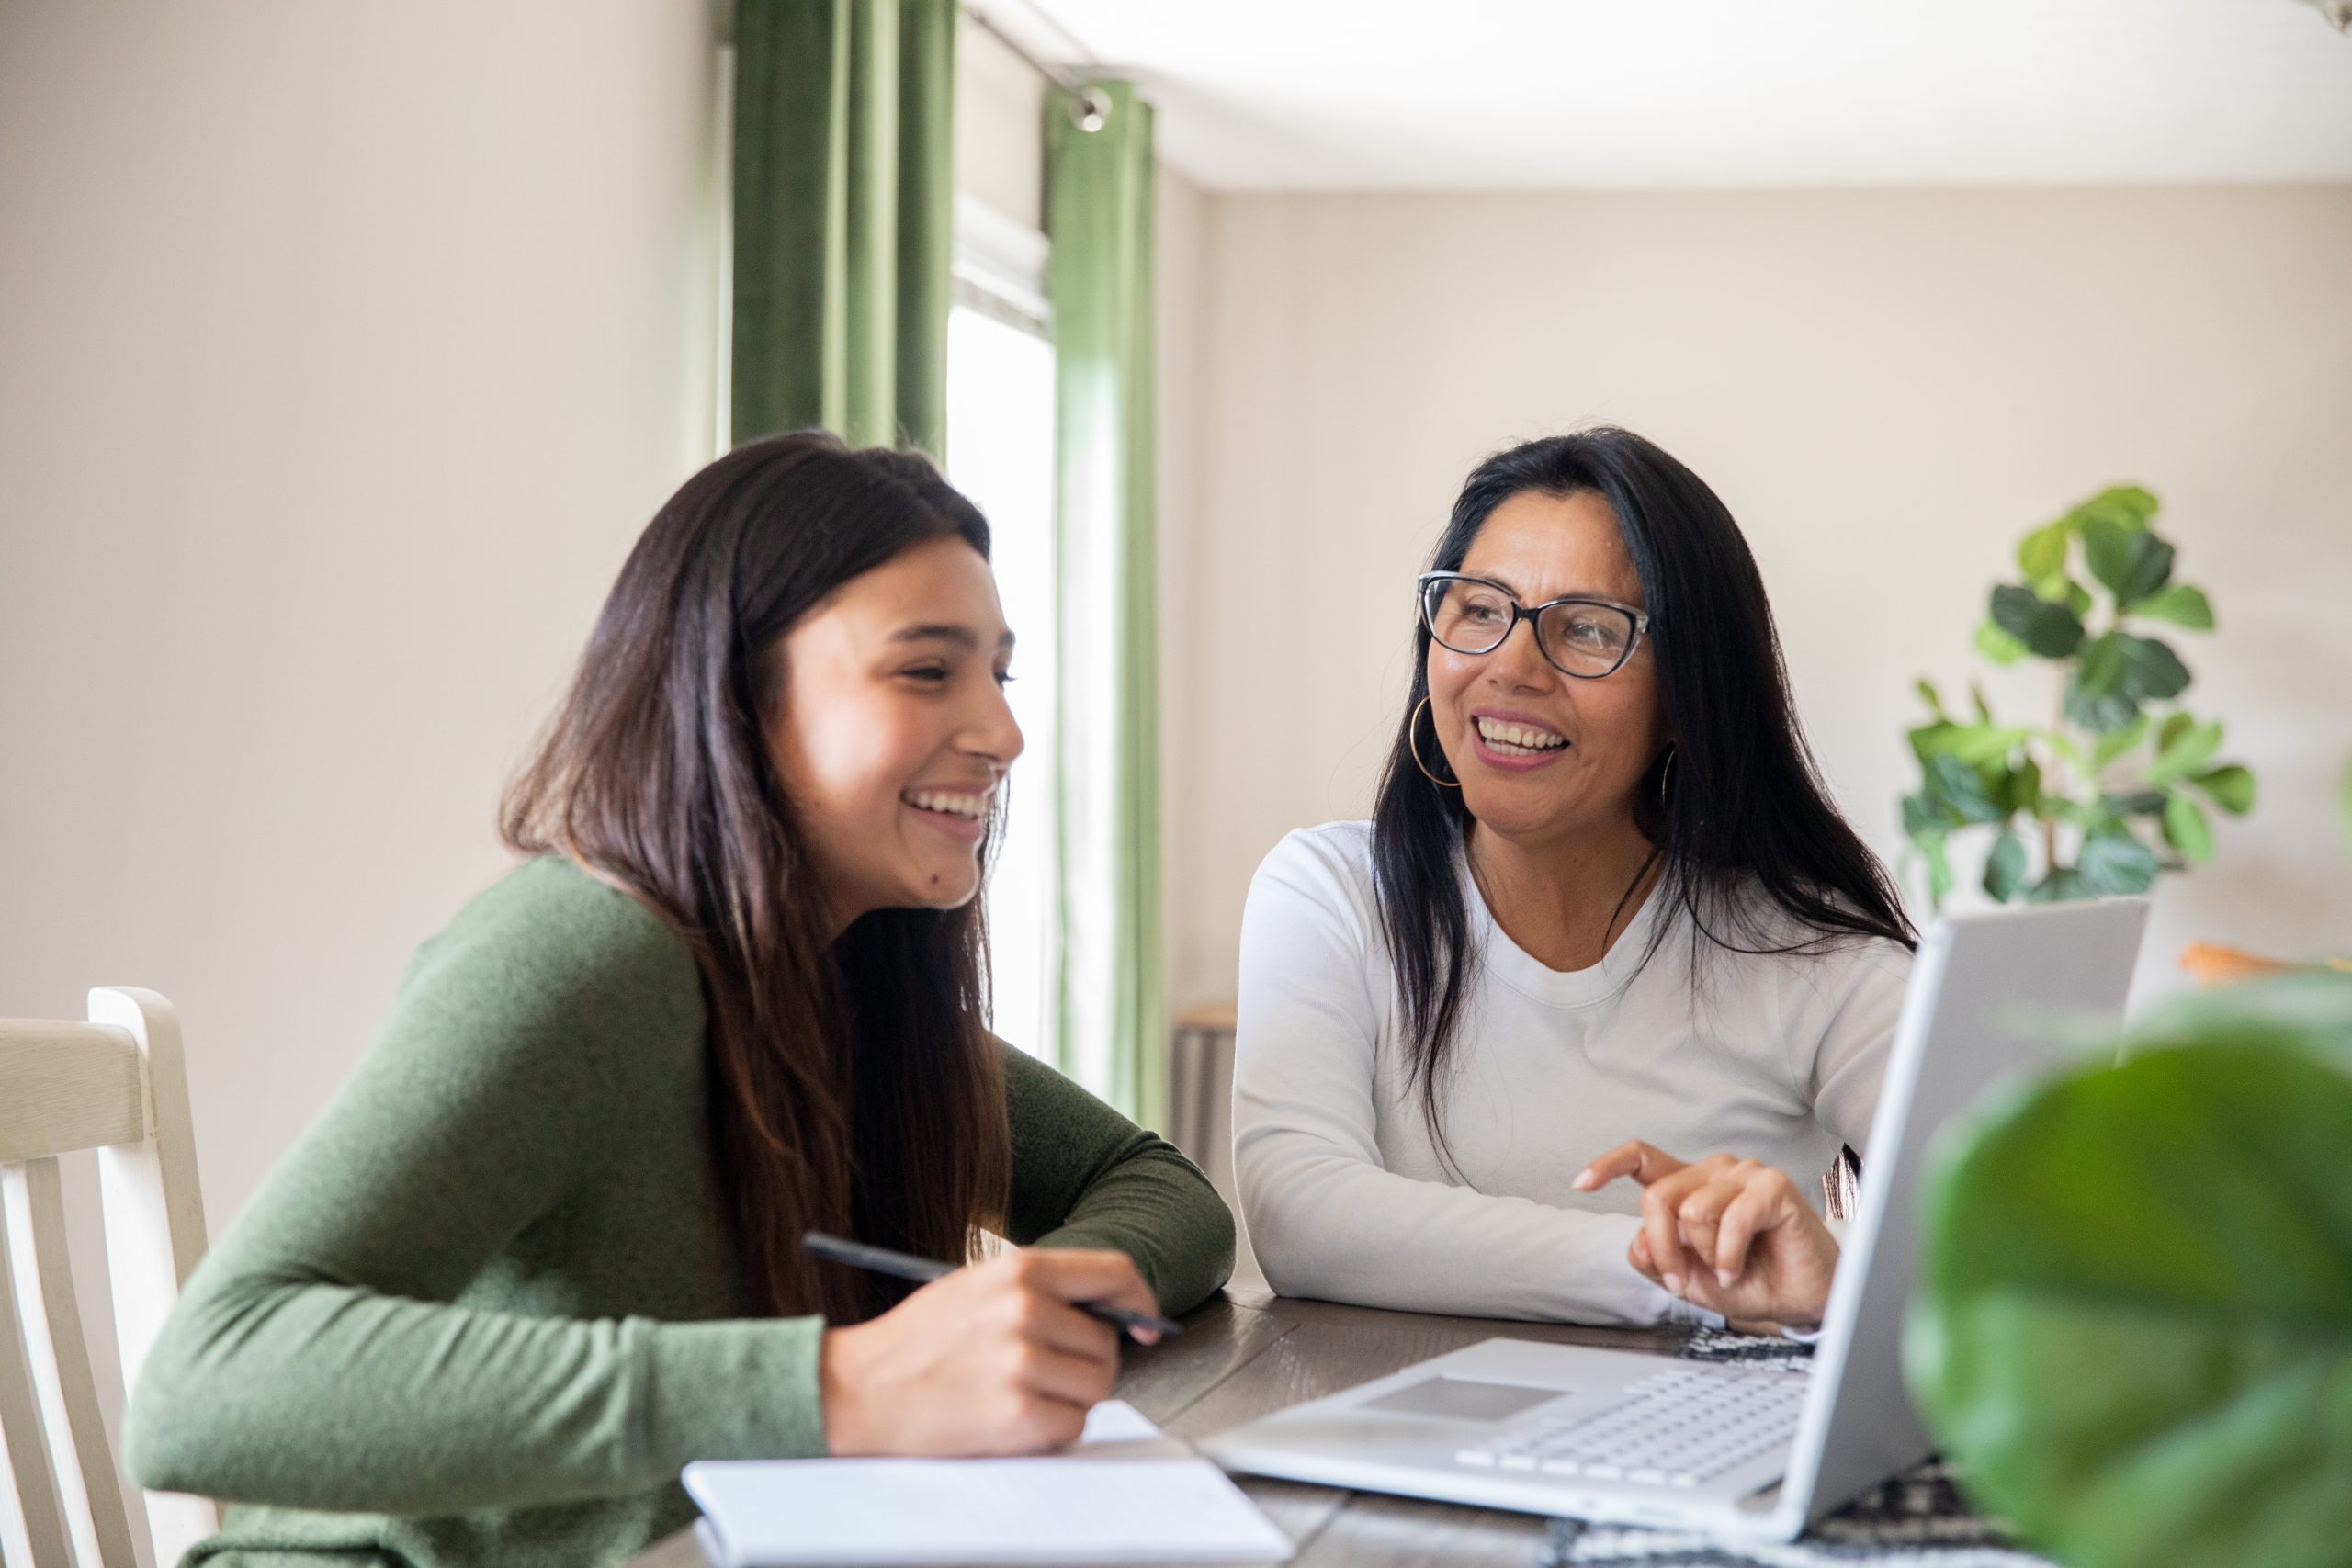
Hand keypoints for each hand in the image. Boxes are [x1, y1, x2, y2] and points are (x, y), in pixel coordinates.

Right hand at [819, 1247, 1162, 1455]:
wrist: (858, 1389)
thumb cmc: (917, 1342)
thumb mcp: (977, 1288)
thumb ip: (1041, 1291)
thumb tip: (1110, 1313)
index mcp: (1019, 1270)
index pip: (1115, 1273)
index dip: (1140, 1302)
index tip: (1147, 1325)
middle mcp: (1026, 1310)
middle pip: (1107, 1343)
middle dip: (1086, 1364)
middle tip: (1044, 1375)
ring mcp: (1022, 1362)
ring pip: (1095, 1387)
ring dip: (1069, 1400)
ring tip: (1021, 1395)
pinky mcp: (1016, 1414)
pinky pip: (1072, 1427)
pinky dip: (1052, 1432)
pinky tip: (1012, 1420)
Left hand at [1575, 1141, 1837, 1331]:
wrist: (1801, 1298)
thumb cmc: (1750, 1280)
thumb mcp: (1689, 1280)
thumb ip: (1656, 1260)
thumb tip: (1638, 1242)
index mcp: (1688, 1187)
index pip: (1640, 1157)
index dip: (1607, 1165)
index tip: (1580, 1184)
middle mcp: (1712, 1172)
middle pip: (1657, 1197)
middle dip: (1662, 1248)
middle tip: (1679, 1281)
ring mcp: (1743, 1174)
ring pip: (1692, 1210)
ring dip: (1703, 1256)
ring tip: (1725, 1271)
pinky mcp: (1773, 1187)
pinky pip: (1731, 1219)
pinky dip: (1728, 1256)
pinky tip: (1738, 1270)